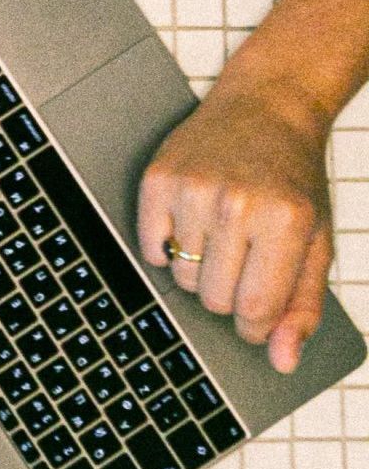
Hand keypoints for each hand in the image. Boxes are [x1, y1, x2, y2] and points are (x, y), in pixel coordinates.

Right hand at [139, 76, 334, 371]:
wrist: (266, 108)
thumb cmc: (293, 179)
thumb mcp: (317, 242)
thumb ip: (303, 307)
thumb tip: (282, 360)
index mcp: (286, 222)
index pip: (256, 309)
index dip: (256, 324)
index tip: (258, 312)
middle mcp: (238, 204)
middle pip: (214, 297)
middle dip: (228, 293)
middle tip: (244, 260)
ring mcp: (193, 190)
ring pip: (182, 277)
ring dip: (200, 268)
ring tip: (221, 233)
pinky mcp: (158, 179)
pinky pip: (151, 248)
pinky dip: (168, 249)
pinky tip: (192, 224)